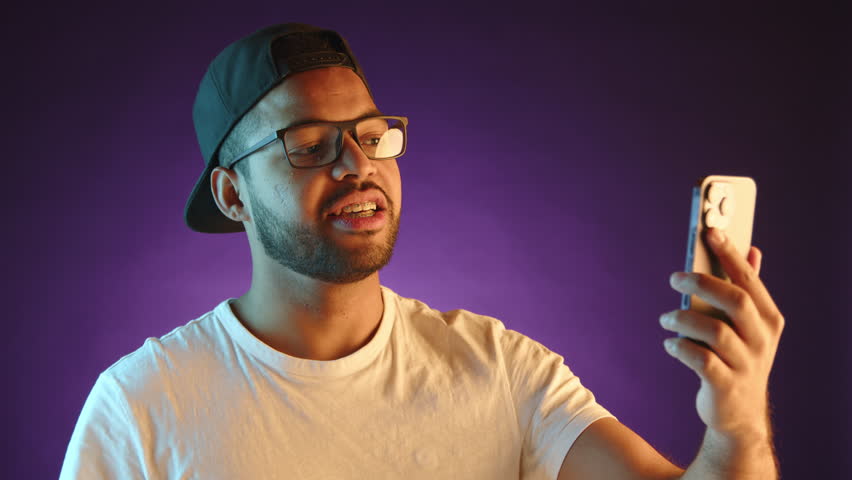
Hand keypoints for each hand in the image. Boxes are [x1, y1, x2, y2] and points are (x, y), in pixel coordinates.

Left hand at [660, 227, 784, 441]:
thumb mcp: (748, 325)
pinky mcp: (726, 386)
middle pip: (735, 300)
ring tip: (665, 319)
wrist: (739, 414)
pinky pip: (702, 361)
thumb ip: (748, 288)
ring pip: (715, 331)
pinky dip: (681, 348)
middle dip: (703, 282)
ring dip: (683, 318)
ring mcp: (746, 364)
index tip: (710, 230)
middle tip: (674, 276)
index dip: (730, 253)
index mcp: (768, 318)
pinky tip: (670, 344)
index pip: (749, 279)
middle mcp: (762, 339)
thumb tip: (752, 248)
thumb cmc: (737, 358)